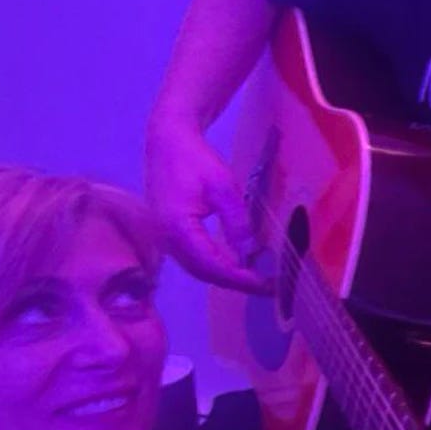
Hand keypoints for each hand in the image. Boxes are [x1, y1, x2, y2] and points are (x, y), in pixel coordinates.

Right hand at [144, 118, 266, 292]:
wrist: (167, 142)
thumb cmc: (195, 160)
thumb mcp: (223, 187)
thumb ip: (236, 222)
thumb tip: (251, 253)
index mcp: (177, 229)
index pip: (211, 266)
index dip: (239, 279)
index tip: (266, 284)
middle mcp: (166, 240)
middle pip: (203, 273)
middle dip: (235, 282)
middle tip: (267, 287)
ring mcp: (164, 239)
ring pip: (197, 268)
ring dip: (225, 277)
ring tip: (255, 279)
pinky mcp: (168, 234)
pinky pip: (192, 258)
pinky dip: (214, 266)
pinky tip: (235, 265)